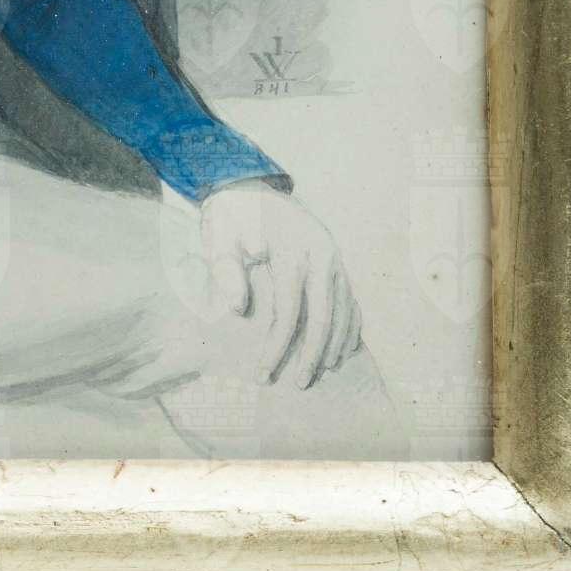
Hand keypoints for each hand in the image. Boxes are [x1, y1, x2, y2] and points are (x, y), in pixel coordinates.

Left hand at [199, 181, 362, 387]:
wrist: (249, 186)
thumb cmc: (231, 215)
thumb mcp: (218, 234)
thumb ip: (225, 269)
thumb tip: (237, 309)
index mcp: (292, 248)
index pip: (290, 309)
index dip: (278, 345)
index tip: (262, 372)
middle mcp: (322, 253)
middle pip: (324, 315)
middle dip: (312, 354)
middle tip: (298, 384)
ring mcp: (334, 256)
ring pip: (345, 310)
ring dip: (334, 345)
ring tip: (320, 373)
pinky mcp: (337, 261)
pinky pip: (352, 300)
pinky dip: (350, 328)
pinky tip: (342, 351)